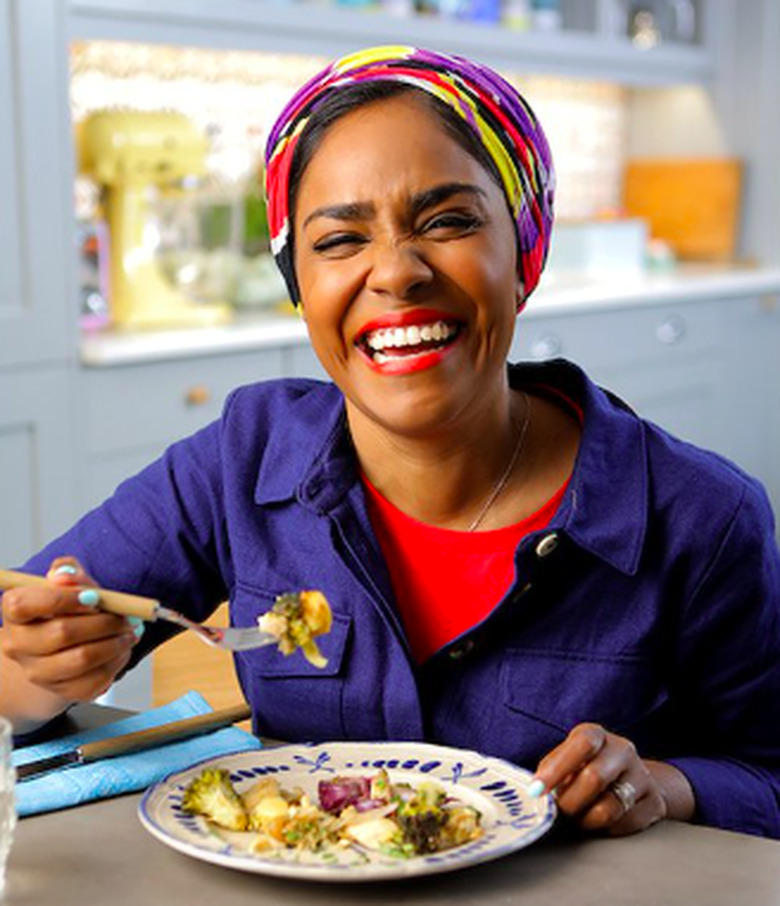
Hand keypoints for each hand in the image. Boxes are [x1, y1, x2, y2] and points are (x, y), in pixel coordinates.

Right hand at [0, 558, 139, 703]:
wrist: (64, 644)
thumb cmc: (68, 608)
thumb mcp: (70, 582)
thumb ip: (69, 571)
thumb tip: (66, 574)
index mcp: (14, 612)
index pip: (25, 605)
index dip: (62, 599)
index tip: (93, 596)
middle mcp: (18, 645)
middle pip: (61, 633)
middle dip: (102, 622)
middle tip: (125, 616)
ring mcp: (38, 673)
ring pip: (81, 660)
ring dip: (114, 643)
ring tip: (129, 631)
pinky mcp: (62, 691)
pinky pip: (94, 680)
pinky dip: (116, 662)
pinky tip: (122, 649)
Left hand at [530, 723, 694, 835]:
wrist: (633, 779)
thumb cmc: (586, 768)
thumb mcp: (568, 760)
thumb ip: (552, 770)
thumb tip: (535, 792)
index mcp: (596, 734)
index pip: (581, 744)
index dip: (557, 768)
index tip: (536, 790)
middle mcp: (622, 750)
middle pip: (595, 778)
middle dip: (569, 802)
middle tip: (558, 813)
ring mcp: (642, 775)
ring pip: (609, 808)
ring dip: (585, 821)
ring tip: (577, 819)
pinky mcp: (654, 803)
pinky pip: (624, 825)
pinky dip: (604, 830)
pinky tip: (599, 822)